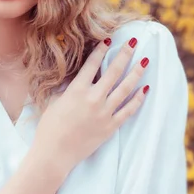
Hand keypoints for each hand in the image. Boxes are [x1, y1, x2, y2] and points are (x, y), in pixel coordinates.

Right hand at [33, 36, 147, 175]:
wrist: (54, 153)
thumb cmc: (49, 128)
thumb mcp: (54, 101)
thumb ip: (68, 88)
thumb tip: (78, 77)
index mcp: (76, 90)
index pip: (92, 64)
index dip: (101, 49)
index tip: (109, 39)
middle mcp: (93, 98)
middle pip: (114, 71)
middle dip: (125, 54)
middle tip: (134, 42)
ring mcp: (104, 113)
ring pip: (125, 88)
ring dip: (136, 72)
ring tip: (145, 61)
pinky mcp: (110, 127)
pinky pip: (129, 110)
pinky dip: (138, 99)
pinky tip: (145, 89)